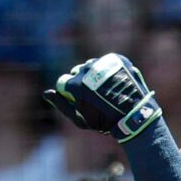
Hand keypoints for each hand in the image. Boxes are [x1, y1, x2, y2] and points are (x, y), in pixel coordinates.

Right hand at [44, 53, 163, 138]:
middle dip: (80, 83)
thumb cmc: (104, 121)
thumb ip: (62, 105)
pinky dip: (107, 72)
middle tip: (93, 98)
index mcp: (76, 84)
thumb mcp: (80, 119)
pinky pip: (106, 63)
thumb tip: (46, 93)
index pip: (63, 82)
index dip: (68, 93)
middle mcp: (87, 69)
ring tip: (104, 91)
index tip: (78, 102)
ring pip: (91, 66)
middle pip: (76, 72)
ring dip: (93, 76)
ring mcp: (102, 62)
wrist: (134, 114)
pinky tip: (114, 84)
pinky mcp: (116, 59)